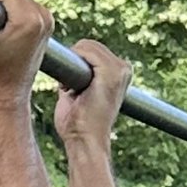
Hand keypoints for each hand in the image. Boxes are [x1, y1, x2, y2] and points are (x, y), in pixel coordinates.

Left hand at [54, 37, 131, 153]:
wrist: (84, 142)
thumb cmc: (78, 124)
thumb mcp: (78, 92)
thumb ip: (76, 75)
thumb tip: (62, 60)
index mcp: (120, 73)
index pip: (93, 49)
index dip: (76, 63)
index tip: (71, 89)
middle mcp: (124, 69)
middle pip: (89, 44)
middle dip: (73, 62)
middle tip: (69, 91)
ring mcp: (120, 69)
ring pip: (86, 46)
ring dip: (71, 64)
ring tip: (70, 92)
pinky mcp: (111, 72)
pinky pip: (85, 50)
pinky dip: (73, 64)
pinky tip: (71, 88)